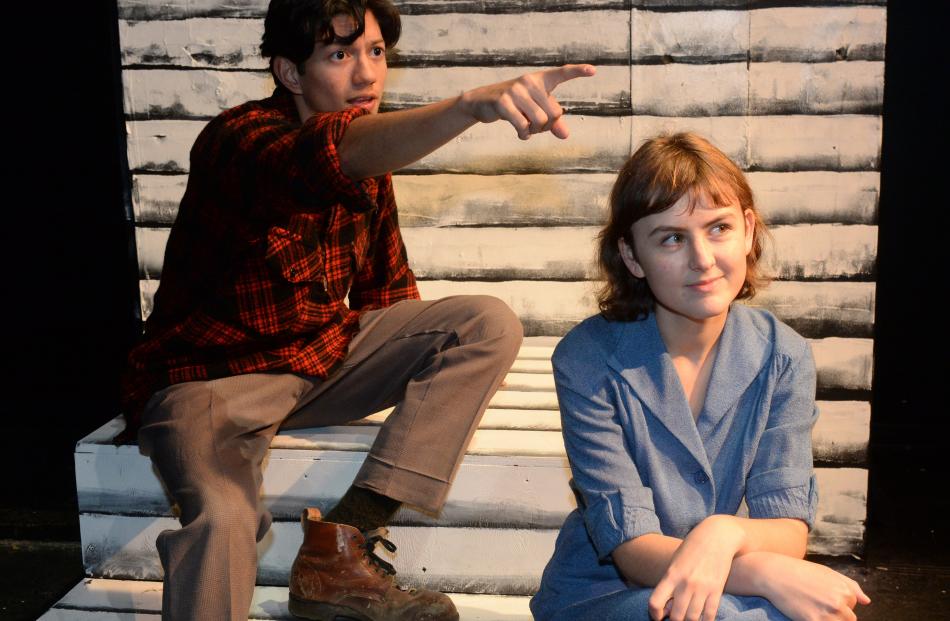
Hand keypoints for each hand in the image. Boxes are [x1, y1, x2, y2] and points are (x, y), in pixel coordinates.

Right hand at [457, 64, 595, 139]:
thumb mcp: (534, 110)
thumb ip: (552, 122)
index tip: (594, 71)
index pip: (562, 74)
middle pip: (553, 113)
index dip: (578, 72)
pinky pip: (523, 126)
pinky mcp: (503, 102)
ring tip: (527, 130)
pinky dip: (524, 135)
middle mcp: (529, 82)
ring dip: (535, 132)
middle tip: (536, 127)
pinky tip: (521, 134)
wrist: (481, 102)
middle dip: (547, 126)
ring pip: (539, 121)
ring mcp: (516, 91)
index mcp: (540, 80)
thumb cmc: (514, 105)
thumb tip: (565, 135)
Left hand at [648, 515, 745, 620]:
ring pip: (692, 619)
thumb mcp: (675, 562)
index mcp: (671, 574)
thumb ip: (669, 584)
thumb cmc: (692, 548)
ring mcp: (702, 588)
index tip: (658, 616)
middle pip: (676, 617)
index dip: (654, 614)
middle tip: (675, 618)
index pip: (655, 602)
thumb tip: (667, 610)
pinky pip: (709, 615)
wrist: (717, 536)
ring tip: (687, 619)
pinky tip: (701, 619)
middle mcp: (686, 583)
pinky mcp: (717, 590)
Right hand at [757, 555, 870, 620]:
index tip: (821, 597)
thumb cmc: (800, 571)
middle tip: (816, 604)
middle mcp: (839, 603)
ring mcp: (827, 614)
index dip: (837, 603)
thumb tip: (866, 601)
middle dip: (835, 615)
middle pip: (848, 620)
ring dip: (828, 619)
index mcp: (845, 590)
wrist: (774, 573)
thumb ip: (850, 586)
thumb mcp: (828, 573)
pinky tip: (806, 614)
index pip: (851, 607)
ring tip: (812, 608)